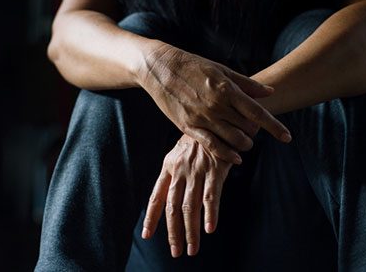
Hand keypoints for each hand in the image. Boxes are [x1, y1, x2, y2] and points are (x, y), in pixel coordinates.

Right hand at [137, 43, 290, 162]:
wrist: (160, 69)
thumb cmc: (192, 66)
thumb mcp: (221, 70)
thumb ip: (246, 84)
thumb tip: (269, 92)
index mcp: (227, 89)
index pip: (257, 113)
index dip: (274, 126)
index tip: (287, 137)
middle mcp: (217, 105)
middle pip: (247, 128)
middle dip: (256, 133)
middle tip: (255, 132)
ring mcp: (202, 117)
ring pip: (232, 140)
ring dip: (244, 144)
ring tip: (245, 142)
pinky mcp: (188, 127)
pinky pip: (212, 146)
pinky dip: (227, 154)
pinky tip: (236, 158)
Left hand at [141, 135, 232, 256]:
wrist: (219, 113)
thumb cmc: (202, 136)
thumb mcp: (182, 152)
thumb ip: (176, 173)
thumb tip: (171, 195)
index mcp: (169, 166)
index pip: (156, 196)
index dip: (151, 217)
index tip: (147, 234)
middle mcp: (180, 170)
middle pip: (173, 208)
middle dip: (174, 233)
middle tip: (176, 252)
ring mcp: (197, 170)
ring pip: (191, 207)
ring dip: (191, 231)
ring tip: (192, 249)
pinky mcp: (216, 169)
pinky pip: (212, 196)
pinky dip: (210, 214)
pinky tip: (209, 229)